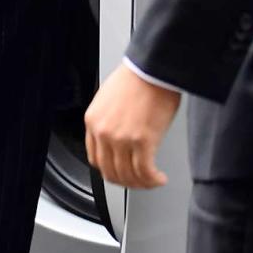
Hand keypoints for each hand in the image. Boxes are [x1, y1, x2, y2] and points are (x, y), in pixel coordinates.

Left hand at [84, 62, 179, 189]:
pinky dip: (153, 180)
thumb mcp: (108, 99)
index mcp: (92, 121)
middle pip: (111, 171)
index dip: (110, 171)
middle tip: (138, 181)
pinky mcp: (143, 141)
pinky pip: (145, 172)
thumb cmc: (137, 78)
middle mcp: (104, 133)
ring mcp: (122, 139)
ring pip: (129, 175)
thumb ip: (108, 122)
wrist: (152, 68)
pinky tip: (159, 178)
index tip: (121, 173)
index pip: (95, 159)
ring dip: (142, 183)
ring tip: (152, 180)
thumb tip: (117, 141)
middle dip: (126, 181)